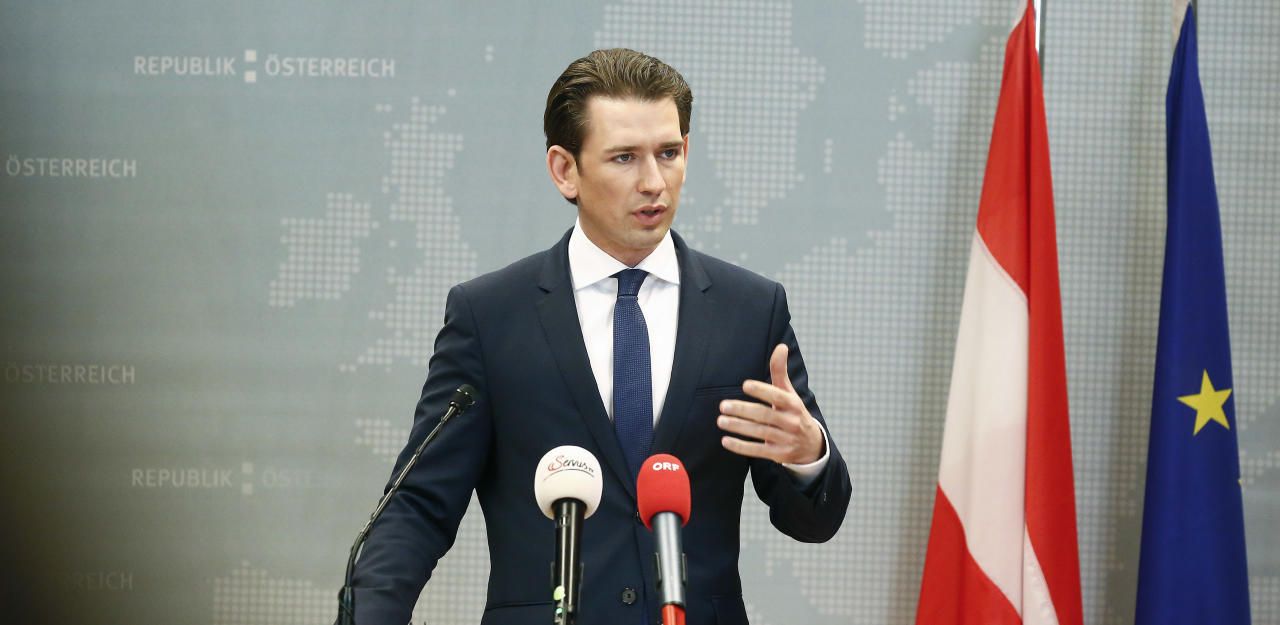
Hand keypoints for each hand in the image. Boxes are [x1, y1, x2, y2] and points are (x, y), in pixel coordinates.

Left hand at [718, 344, 824, 464]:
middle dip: (743, 410)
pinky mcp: (779, 454)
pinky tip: (726, 441)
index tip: (745, 385)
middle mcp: (791, 422)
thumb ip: (780, 371)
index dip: (762, 390)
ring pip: (760, 432)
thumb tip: (780, 347)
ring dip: (738, 427)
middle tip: (723, 405)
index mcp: (793, 404)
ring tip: (721, 420)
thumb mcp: (789, 393)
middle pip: (765, 415)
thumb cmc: (794, 413)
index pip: (777, 396)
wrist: (812, 445)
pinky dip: (741, 446)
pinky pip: (758, 451)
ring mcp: (786, 439)